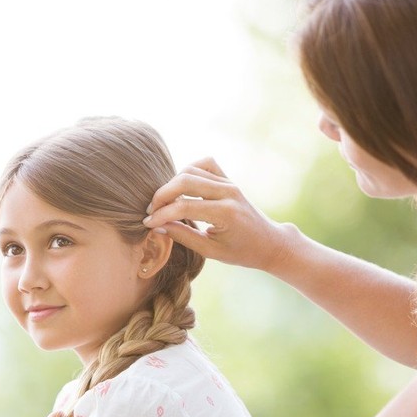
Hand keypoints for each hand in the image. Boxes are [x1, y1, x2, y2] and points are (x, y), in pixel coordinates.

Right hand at [144, 157, 295, 272]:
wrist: (269, 242)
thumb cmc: (241, 252)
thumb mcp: (211, 251)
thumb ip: (183, 236)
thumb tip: (157, 226)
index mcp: (225, 213)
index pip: (183, 206)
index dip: (161, 214)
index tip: (148, 223)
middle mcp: (228, 192)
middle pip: (184, 181)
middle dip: (162, 195)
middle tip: (151, 211)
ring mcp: (229, 183)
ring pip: (192, 169)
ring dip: (172, 183)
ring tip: (164, 203)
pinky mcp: (229, 179)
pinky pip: (205, 164)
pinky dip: (189, 171)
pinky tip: (182, 187)